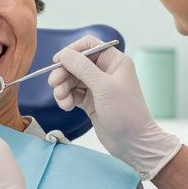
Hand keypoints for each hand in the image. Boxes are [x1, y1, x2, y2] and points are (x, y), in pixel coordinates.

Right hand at [47, 35, 180, 179]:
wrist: (133, 143)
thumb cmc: (125, 112)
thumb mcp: (103, 86)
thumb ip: (82, 67)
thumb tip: (64, 54)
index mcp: (114, 62)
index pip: (89, 45)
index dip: (72, 51)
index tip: (58, 61)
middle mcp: (105, 71)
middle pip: (76, 63)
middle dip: (63, 73)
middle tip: (54, 85)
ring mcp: (97, 87)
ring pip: (72, 79)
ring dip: (63, 88)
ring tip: (62, 100)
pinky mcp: (90, 101)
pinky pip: (72, 93)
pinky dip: (66, 98)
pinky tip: (66, 106)